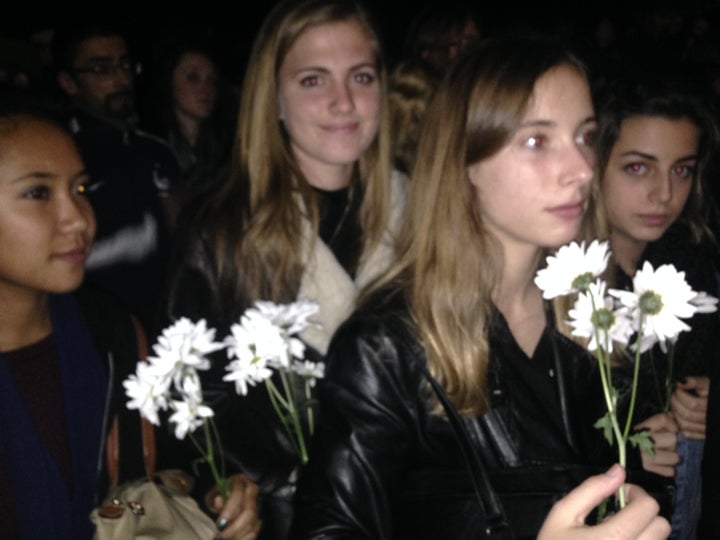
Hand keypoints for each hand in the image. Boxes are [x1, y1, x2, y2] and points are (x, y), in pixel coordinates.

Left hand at [205, 474, 260, 539]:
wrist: (231, 492)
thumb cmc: (220, 493)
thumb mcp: (213, 492)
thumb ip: (214, 497)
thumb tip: (218, 501)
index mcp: (240, 483)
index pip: (238, 496)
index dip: (229, 512)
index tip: (219, 525)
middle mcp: (252, 493)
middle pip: (249, 513)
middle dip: (234, 529)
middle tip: (220, 538)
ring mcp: (258, 506)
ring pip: (253, 525)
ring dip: (238, 536)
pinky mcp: (259, 518)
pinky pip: (255, 532)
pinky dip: (244, 539)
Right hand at [538, 464, 669, 539]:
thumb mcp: (562, 515)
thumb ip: (591, 489)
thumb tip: (618, 470)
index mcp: (615, 537)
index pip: (649, 507)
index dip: (635, 493)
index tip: (618, 496)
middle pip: (662, 526)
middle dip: (643, 514)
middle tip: (618, 515)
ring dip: (644, 533)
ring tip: (617, 535)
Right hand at [635, 412, 678, 476]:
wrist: (618, 454)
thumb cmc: (634, 439)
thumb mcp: (644, 426)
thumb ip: (660, 421)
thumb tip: (673, 416)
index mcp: (641, 427)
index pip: (663, 419)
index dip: (671, 424)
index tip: (669, 429)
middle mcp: (642, 440)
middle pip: (673, 438)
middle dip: (672, 443)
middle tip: (665, 445)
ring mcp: (645, 456)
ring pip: (675, 457)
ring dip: (671, 458)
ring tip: (663, 456)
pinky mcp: (647, 469)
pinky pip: (670, 471)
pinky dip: (667, 469)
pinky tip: (661, 465)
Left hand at [671, 376, 708, 439]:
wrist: (716, 403)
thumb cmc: (712, 393)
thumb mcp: (707, 384)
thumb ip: (694, 381)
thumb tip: (680, 383)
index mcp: (712, 405)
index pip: (693, 404)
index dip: (681, 395)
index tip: (678, 389)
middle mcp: (710, 418)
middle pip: (687, 415)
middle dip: (675, 403)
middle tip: (673, 396)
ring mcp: (707, 428)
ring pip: (685, 425)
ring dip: (675, 414)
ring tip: (675, 405)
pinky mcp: (703, 435)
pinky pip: (687, 434)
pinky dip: (679, 425)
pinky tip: (678, 415)